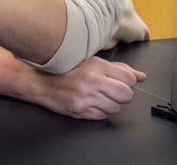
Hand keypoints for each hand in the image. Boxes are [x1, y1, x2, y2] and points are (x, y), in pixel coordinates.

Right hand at [31, 56, 146, 119]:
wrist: (36, 80)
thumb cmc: (62, 69)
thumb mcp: (89, 61)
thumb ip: (117, 68)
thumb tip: (140, 76)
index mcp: (95, 67)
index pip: (130, 79)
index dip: (126, 82)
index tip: (117, 81)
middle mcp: (91, 82)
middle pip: (126, 95)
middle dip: (120, 94)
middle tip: (108, 89)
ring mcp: (85, 97)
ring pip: (115, 108)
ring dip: (109, 103)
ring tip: (95, 95)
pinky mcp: (78, 110)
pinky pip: (101, 116)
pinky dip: (97, 111)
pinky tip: (87, 102)